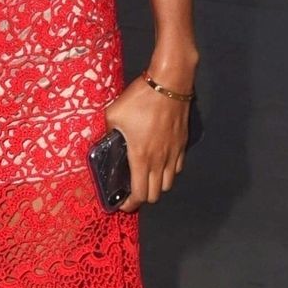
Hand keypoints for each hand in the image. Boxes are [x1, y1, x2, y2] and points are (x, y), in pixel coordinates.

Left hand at [103, 75, 192, 210]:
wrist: (169, 84)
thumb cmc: (140, 99)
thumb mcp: (113, 114)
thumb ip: (107, 132)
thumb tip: (104, 140)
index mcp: (140, 157)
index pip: (139, 194)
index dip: (130, 204)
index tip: (122, 203)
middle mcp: (159, 161)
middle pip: (155, 195)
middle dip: (142, 197)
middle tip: (132, 190)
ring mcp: (173, 154)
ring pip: (168, 184)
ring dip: (156, 185)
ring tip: (145, 177)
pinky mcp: (182, 145)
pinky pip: (177, 168)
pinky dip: (168, 171)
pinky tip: (160, 162)